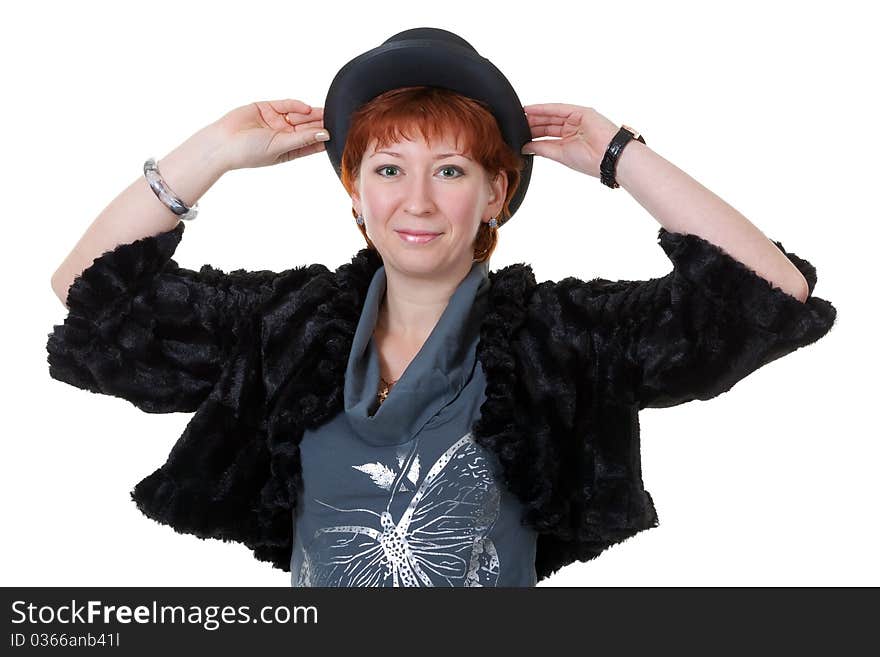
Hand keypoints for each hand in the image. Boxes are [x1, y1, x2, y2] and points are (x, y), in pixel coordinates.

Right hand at [212, 98, 328, 170]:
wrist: (222, 143)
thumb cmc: (248, 152)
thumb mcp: (280, 147)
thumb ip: (302, 139)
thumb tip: (325, 135)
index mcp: (288, 150)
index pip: (310, 144)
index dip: (323, 138)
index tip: (338, 134)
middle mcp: (283, 135)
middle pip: (307, 127)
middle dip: (320, 123)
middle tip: (336, 118)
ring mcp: (275, 121)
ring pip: (298, 116)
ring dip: (311, 114)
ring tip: (325, 112)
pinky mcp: (266, 108)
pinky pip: (285, 105)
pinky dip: (296, 105)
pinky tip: (306, 108)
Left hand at [521, 104, 619, 178]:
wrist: (608, 157)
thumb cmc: (590, 161)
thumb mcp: (560, 155)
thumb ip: (542, 149)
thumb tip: (525, 147)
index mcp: (570, 143)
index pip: (547, 137)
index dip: (532, 135)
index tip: (518, 135)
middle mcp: (574, 130)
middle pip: (548, 124)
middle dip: (532, 124)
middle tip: (516, 124)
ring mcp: (578, 120)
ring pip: (552, 116)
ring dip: (536, 115)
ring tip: (520, 116)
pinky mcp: (581, 112)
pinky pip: (559, 109)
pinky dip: (544, 108)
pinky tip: (530, 109)